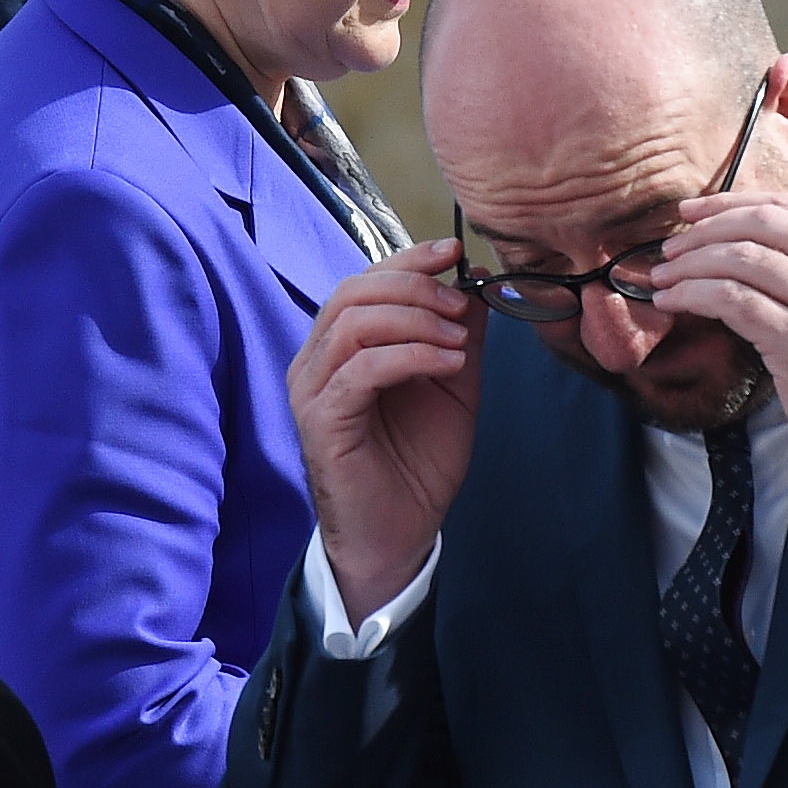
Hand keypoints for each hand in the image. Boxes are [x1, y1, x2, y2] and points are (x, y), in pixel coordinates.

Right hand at [288, 240, 484, 627]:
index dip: (408, 260)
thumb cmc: (417, 463)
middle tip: (461, 306)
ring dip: (415, 320)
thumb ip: (458, 334)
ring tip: (459, 341)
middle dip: (415, 287)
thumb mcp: (452, 385)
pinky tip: (447, 362)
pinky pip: (360, 369)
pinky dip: (409, 355)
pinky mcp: (321, 420)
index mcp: (341, 347)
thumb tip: (475, 280)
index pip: (364, 283)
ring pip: (353, 323)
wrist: (399, 535)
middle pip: (353, 293)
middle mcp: (316, 361)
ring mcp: (312, 390)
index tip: (456, 252)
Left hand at [650, 191, 787, 454]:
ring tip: (663, 276)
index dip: (728, 203)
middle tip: (670, 247)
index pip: (787, 206)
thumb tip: (735, 234)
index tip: (690, 210)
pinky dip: (693, 295)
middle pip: (762, 225)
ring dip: (691, 264)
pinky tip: (671, 302)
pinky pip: (733, 301)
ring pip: (743, 260)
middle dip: (704, 231)